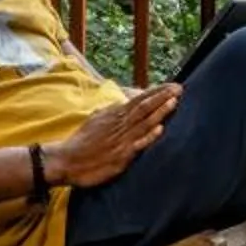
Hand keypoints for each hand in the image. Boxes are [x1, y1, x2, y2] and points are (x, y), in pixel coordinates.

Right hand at [47, 84, 178, 188]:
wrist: (66, 160)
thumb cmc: (82, 141)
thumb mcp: (96, 118)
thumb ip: (112, 111)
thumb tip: (125, 102)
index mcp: (114, 114)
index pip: (139, 99)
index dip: (157, 92)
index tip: (172, 86)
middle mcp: (119, 124)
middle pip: (144, 107)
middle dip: (162, 97)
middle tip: (179, 89)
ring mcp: (121, 140)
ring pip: (144, 122)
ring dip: (159, 112)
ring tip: (174, 102)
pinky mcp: (121, 156)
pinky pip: (137, 144)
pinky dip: (149, 136)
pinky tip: (160, 129)